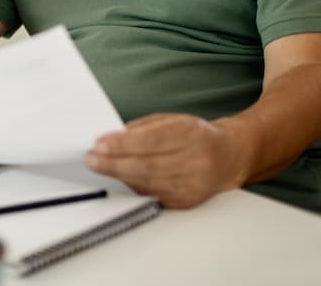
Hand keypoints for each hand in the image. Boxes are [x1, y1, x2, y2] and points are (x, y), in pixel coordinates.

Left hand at [84, 113, 248, 208]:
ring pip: (149, 183)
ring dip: (119, 175)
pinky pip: (154, 195)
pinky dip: (133, 186)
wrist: (229, 156)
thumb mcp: (172, 120)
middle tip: (91, 159)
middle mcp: (195, 161)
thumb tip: (112, 138)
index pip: (151, 141)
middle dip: (114, 163)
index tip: (99, 144)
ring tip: (99, 167)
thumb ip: (143, 128)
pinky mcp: (187, 201)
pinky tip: (119, 178)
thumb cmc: (196, 135)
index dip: (123, 144)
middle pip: (148, 165)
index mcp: (191, 135)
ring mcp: (193, 184)